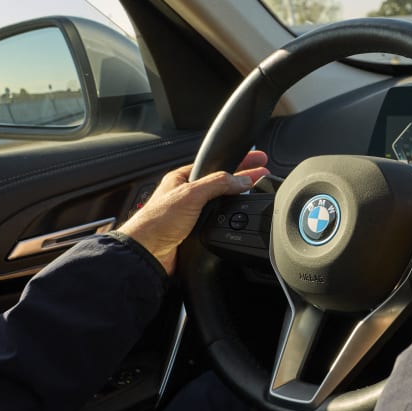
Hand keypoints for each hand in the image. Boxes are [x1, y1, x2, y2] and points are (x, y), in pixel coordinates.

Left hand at [117, 150, 269, 274]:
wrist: (148, 252)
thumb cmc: (156, 221)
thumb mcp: (190, 194)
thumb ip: (217, 184)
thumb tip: (241, 180)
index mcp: (182, 178)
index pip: (217, 164)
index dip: (238, 161)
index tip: (257, 158)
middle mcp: (187, 194)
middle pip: (222, 182)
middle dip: (242, 177)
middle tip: (263, 174)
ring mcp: (192, 212)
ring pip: (221, 201)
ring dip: (237, 198)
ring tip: (256, 191)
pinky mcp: (196, 230)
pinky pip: (218, 219)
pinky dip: (230, 217)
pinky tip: (239, 216)